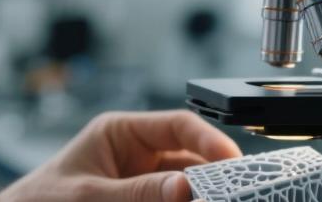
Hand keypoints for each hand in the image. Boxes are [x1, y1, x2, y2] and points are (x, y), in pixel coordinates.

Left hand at [0, 110, 241, 201]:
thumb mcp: (88, 197)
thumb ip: (137, 193)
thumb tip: (184, 187)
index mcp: (121, 134)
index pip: (178, 127)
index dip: (210, 141)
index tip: (233, 162)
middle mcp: (137, 157)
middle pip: (189, 162)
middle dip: (211, 179)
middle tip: (232, 193)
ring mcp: (141, 185)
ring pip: (184, 189)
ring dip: (198, 196)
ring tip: (215, 200)